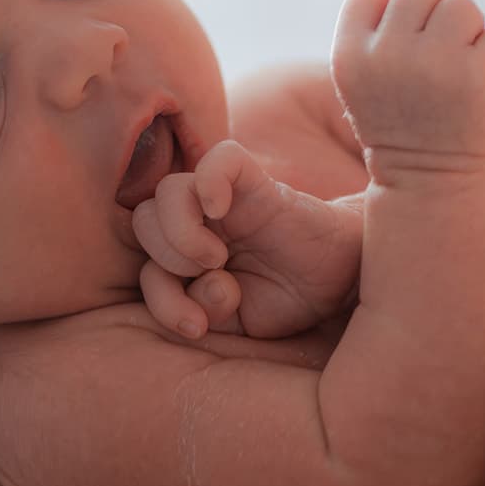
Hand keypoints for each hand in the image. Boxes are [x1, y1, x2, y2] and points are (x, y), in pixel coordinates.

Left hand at [132, 139, 362, 339]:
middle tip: (211, 279)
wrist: (341, 282)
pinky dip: (210, 181)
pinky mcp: (257, 183)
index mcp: (187, 251)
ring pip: (168, 190)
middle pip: (143, 218)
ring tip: (217, 261)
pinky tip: (220, 210)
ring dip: (181, 235)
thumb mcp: (232, 323)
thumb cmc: (285, 299)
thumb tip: (184, 298)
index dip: (160, 298)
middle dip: (165, 260)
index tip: (197, 325)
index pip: (142, 262)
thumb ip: (194, 311)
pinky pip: (219, 160)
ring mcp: (226, 198)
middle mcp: (200, 219)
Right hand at [331, 0, 484, 185]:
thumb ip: (379, 27)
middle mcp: (389, 56)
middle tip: (448, 43)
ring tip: (463, 70)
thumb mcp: (366, 76)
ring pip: (464, 6)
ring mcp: (437, 65)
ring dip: (472, 31)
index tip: (412, 24)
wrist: (430, 185)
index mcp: (350, 56)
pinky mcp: (483, 78)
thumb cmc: (401, 120)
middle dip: (442, 5)